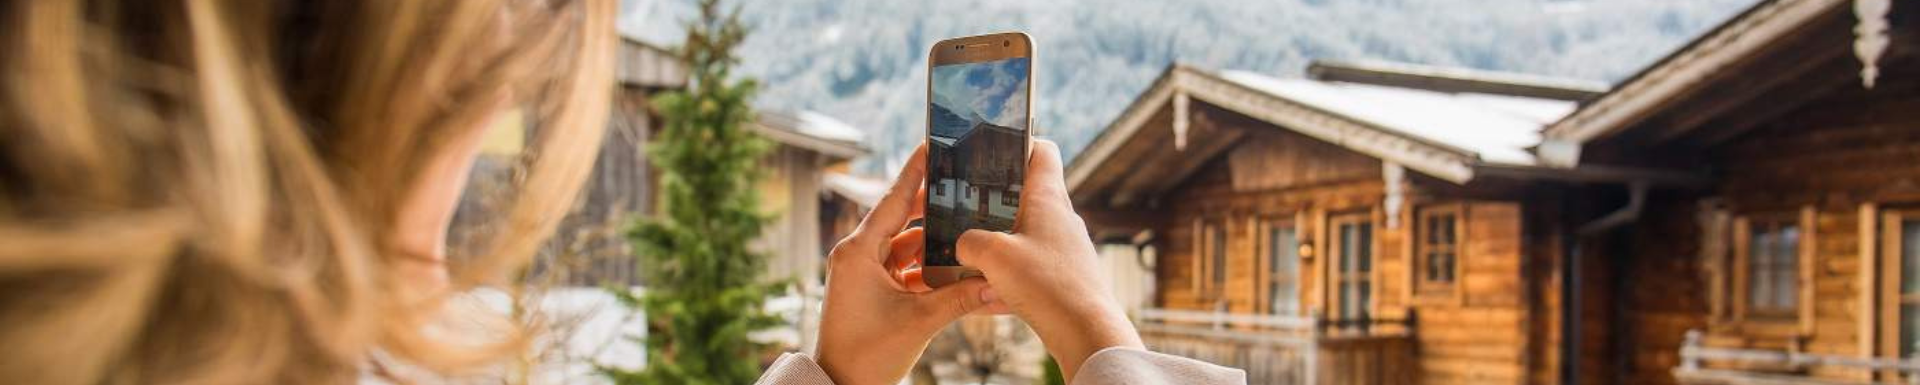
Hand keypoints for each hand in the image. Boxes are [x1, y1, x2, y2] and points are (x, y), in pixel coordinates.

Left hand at [814, 143, 1008, 384]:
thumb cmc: (868, 354)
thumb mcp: (920, 322)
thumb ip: (961, 298)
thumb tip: (1000, 284)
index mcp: (858, 251)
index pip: (893, 200)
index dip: (914, 171)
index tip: (931, 144)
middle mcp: (857, 255)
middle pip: (903, 218)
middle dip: (935, 208)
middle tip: (965, 187)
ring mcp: (863, 272)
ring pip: (907, 245)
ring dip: (936, 242)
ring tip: (969, 227)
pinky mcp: (871, 289)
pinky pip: (904, 267)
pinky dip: (928, 266)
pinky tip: (957, 265)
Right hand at [956, 139, 1143, 381]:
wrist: (1085, 332)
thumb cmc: (1046, 284)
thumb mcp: (992, 255)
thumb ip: (968, 241)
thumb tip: (962, 244)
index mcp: (1048, 198)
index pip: (1042, 151)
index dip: (1019, 143)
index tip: (993, 150)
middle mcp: (1061, 219)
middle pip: (1028, 196)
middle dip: (994, 202)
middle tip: (964, 209)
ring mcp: (1065, 250)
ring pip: (1025, 236)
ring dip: (999, 244)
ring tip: (969, 255)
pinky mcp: (1064, 278)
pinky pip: (1030, 270)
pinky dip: (1008, 278)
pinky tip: (985, 296)